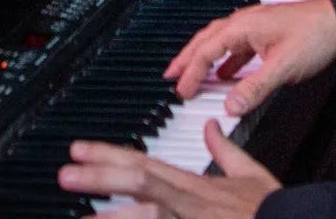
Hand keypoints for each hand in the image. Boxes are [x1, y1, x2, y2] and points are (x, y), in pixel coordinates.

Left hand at [58, 121, 278, 217]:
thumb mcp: (249, 174)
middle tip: (64, 173)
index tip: (79, 150)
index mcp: (193, 185)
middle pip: (136, 183)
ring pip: (144, 218)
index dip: (109, 155)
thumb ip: (225, 150)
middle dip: (97, 177)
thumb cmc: (272, 210)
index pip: (142, 163)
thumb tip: (212, 126)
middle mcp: (185, 204)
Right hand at [165, 0, 335, 117]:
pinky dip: (225, 61)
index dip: (191, 71)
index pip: (207, 49)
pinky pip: (236, 47)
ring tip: (192, 74)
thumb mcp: (282, 67)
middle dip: (187, 58)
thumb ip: (254, 88)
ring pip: (220, 42)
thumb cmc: (314, 35)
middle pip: (207, 40)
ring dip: (204, 58)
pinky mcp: (266, 33)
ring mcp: (256, 27)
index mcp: (243, 26)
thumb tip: (230, 106)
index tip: (180, 89)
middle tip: (171, 75)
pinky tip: (227, 74)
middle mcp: (246, 22)